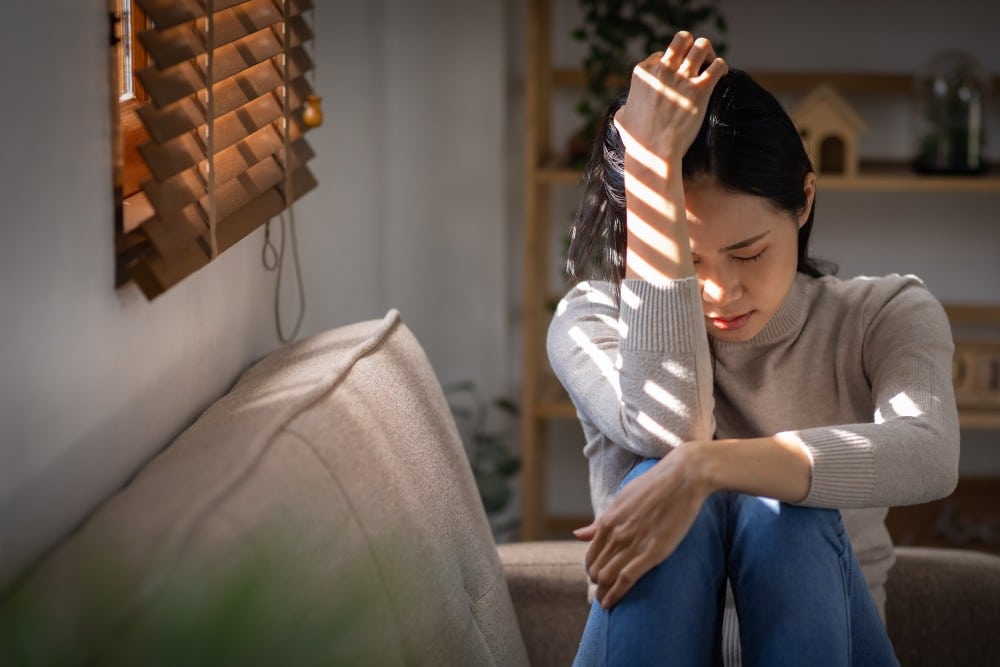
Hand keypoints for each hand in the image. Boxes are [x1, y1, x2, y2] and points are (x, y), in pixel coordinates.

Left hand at [573, 447, 711, 608]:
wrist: (682, 477)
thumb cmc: (654, 485)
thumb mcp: (622, 500)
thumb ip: (601, 521)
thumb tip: (578, 534)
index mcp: (608, 520)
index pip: (591, 553)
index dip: (591, 568)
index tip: (595, 576)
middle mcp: (616, 534)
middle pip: (597, 568)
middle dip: (597, 582)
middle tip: (601, 591)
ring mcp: (632, 543)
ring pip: (608, 576)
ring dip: (604, 592)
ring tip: (604, 601)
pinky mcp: (651, 553)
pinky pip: (625, 579)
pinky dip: (615, 594)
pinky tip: (610, 603)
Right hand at [613, 32, 727, 166]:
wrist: (654, 152)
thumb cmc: (638, 140)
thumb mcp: (622, 120)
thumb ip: (624, 110)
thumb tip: (623, 112)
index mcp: (643, 73)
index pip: (661, 54)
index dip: (670, 63)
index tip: (676, 74)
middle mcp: (662, 71)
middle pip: (682, 39)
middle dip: (690, 47)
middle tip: (696, 61)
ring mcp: (681, 79)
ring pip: (701, 46)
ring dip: (708, 53)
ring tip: (710, 66)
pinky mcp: (699, 90)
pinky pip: (717, 65)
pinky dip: (721, 68)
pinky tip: (722, 76)